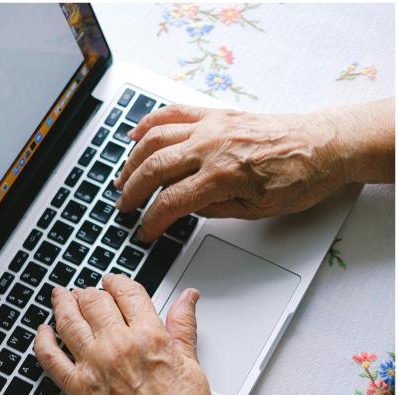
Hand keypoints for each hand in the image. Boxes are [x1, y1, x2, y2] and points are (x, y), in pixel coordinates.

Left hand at [33, 275, 222, 394]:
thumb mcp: (193, 367)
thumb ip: (183, 329)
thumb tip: (187, 299)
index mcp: (151, 337)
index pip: (127, 292)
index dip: (118, 281)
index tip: (113, 281)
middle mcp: (118, 347)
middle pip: (94, 301)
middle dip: (90, 291)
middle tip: (87, 291)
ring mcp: (94, 368)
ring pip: (68, 321)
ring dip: (62, 303)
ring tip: (61, 296)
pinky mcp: (77, 392)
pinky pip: (49, 357)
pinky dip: (42, 340)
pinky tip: (43, 332)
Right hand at [115, 104, 346, 241]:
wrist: (323, 145)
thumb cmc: (299, 177)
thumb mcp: (258, 210)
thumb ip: (216, 209)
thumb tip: (188, 209)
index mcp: (223, 175)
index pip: (171, 202)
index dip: (151, 221)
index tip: (143, 231)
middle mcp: (212, 146)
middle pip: (155, 168)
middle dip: (133, 191)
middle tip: (123, 207)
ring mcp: (212, 126)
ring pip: (156, 138)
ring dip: (133, 160)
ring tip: (122, 178)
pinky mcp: (216, 114)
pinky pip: (173, 113)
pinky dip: (150, 122)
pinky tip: (136, 135)